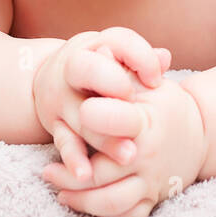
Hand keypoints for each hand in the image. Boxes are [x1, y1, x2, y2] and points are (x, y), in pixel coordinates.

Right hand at [32, 28, 171, 181]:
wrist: (51, 79)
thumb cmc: (98, 68)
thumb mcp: (115, 57)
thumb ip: (140, 59)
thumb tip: (164, 58)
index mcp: (94, 46)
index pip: (118, 41)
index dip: (140, 58)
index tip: (157, 80)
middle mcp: (71, 68)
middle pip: (89, 71)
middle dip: (113, 86)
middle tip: (136, 110)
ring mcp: (60, 97)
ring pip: (80, 115)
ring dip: (103, 136)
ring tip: (128, 156)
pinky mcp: (54, 124)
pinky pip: (63, 142)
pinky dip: (73, 159)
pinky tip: (86, 175)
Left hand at [42, 74, 207, 216]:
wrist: (200, 132)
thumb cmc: (164, 102)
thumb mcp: (148, 83)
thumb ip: (122, 71)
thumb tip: (100, 49)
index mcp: (146, 122)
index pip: (118, 121)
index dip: (98, 118)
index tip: (80, 113)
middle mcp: (148, 155)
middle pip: (102, 172)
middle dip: (70, 174)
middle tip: (47, 171)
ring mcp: (151, 180)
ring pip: (111, 201)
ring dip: (80, 199)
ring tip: (60, 190)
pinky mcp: (152, 198)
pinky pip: (127, 216)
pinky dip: (104, 215)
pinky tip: (83, 202)